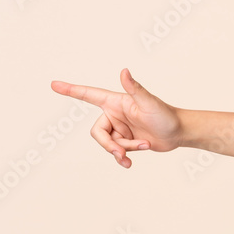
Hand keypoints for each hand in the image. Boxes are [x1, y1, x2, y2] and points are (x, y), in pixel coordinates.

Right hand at [50, 68, 182, 167]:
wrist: (179, 133)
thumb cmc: (167, 115)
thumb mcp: (150, 103)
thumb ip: (135, 88)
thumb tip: (124, 71)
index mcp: (116, 102)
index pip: (89, 95)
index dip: (72, 90)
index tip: (54, 84)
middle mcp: (115, 114)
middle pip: (97, 133)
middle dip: (110, 144)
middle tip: (123, 152)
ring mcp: (119, 128)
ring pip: (107, 144)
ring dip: (123, 150)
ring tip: (142, 147)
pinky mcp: (125, 141)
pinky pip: (116, 152)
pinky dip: (123, 157)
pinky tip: (131, 162)